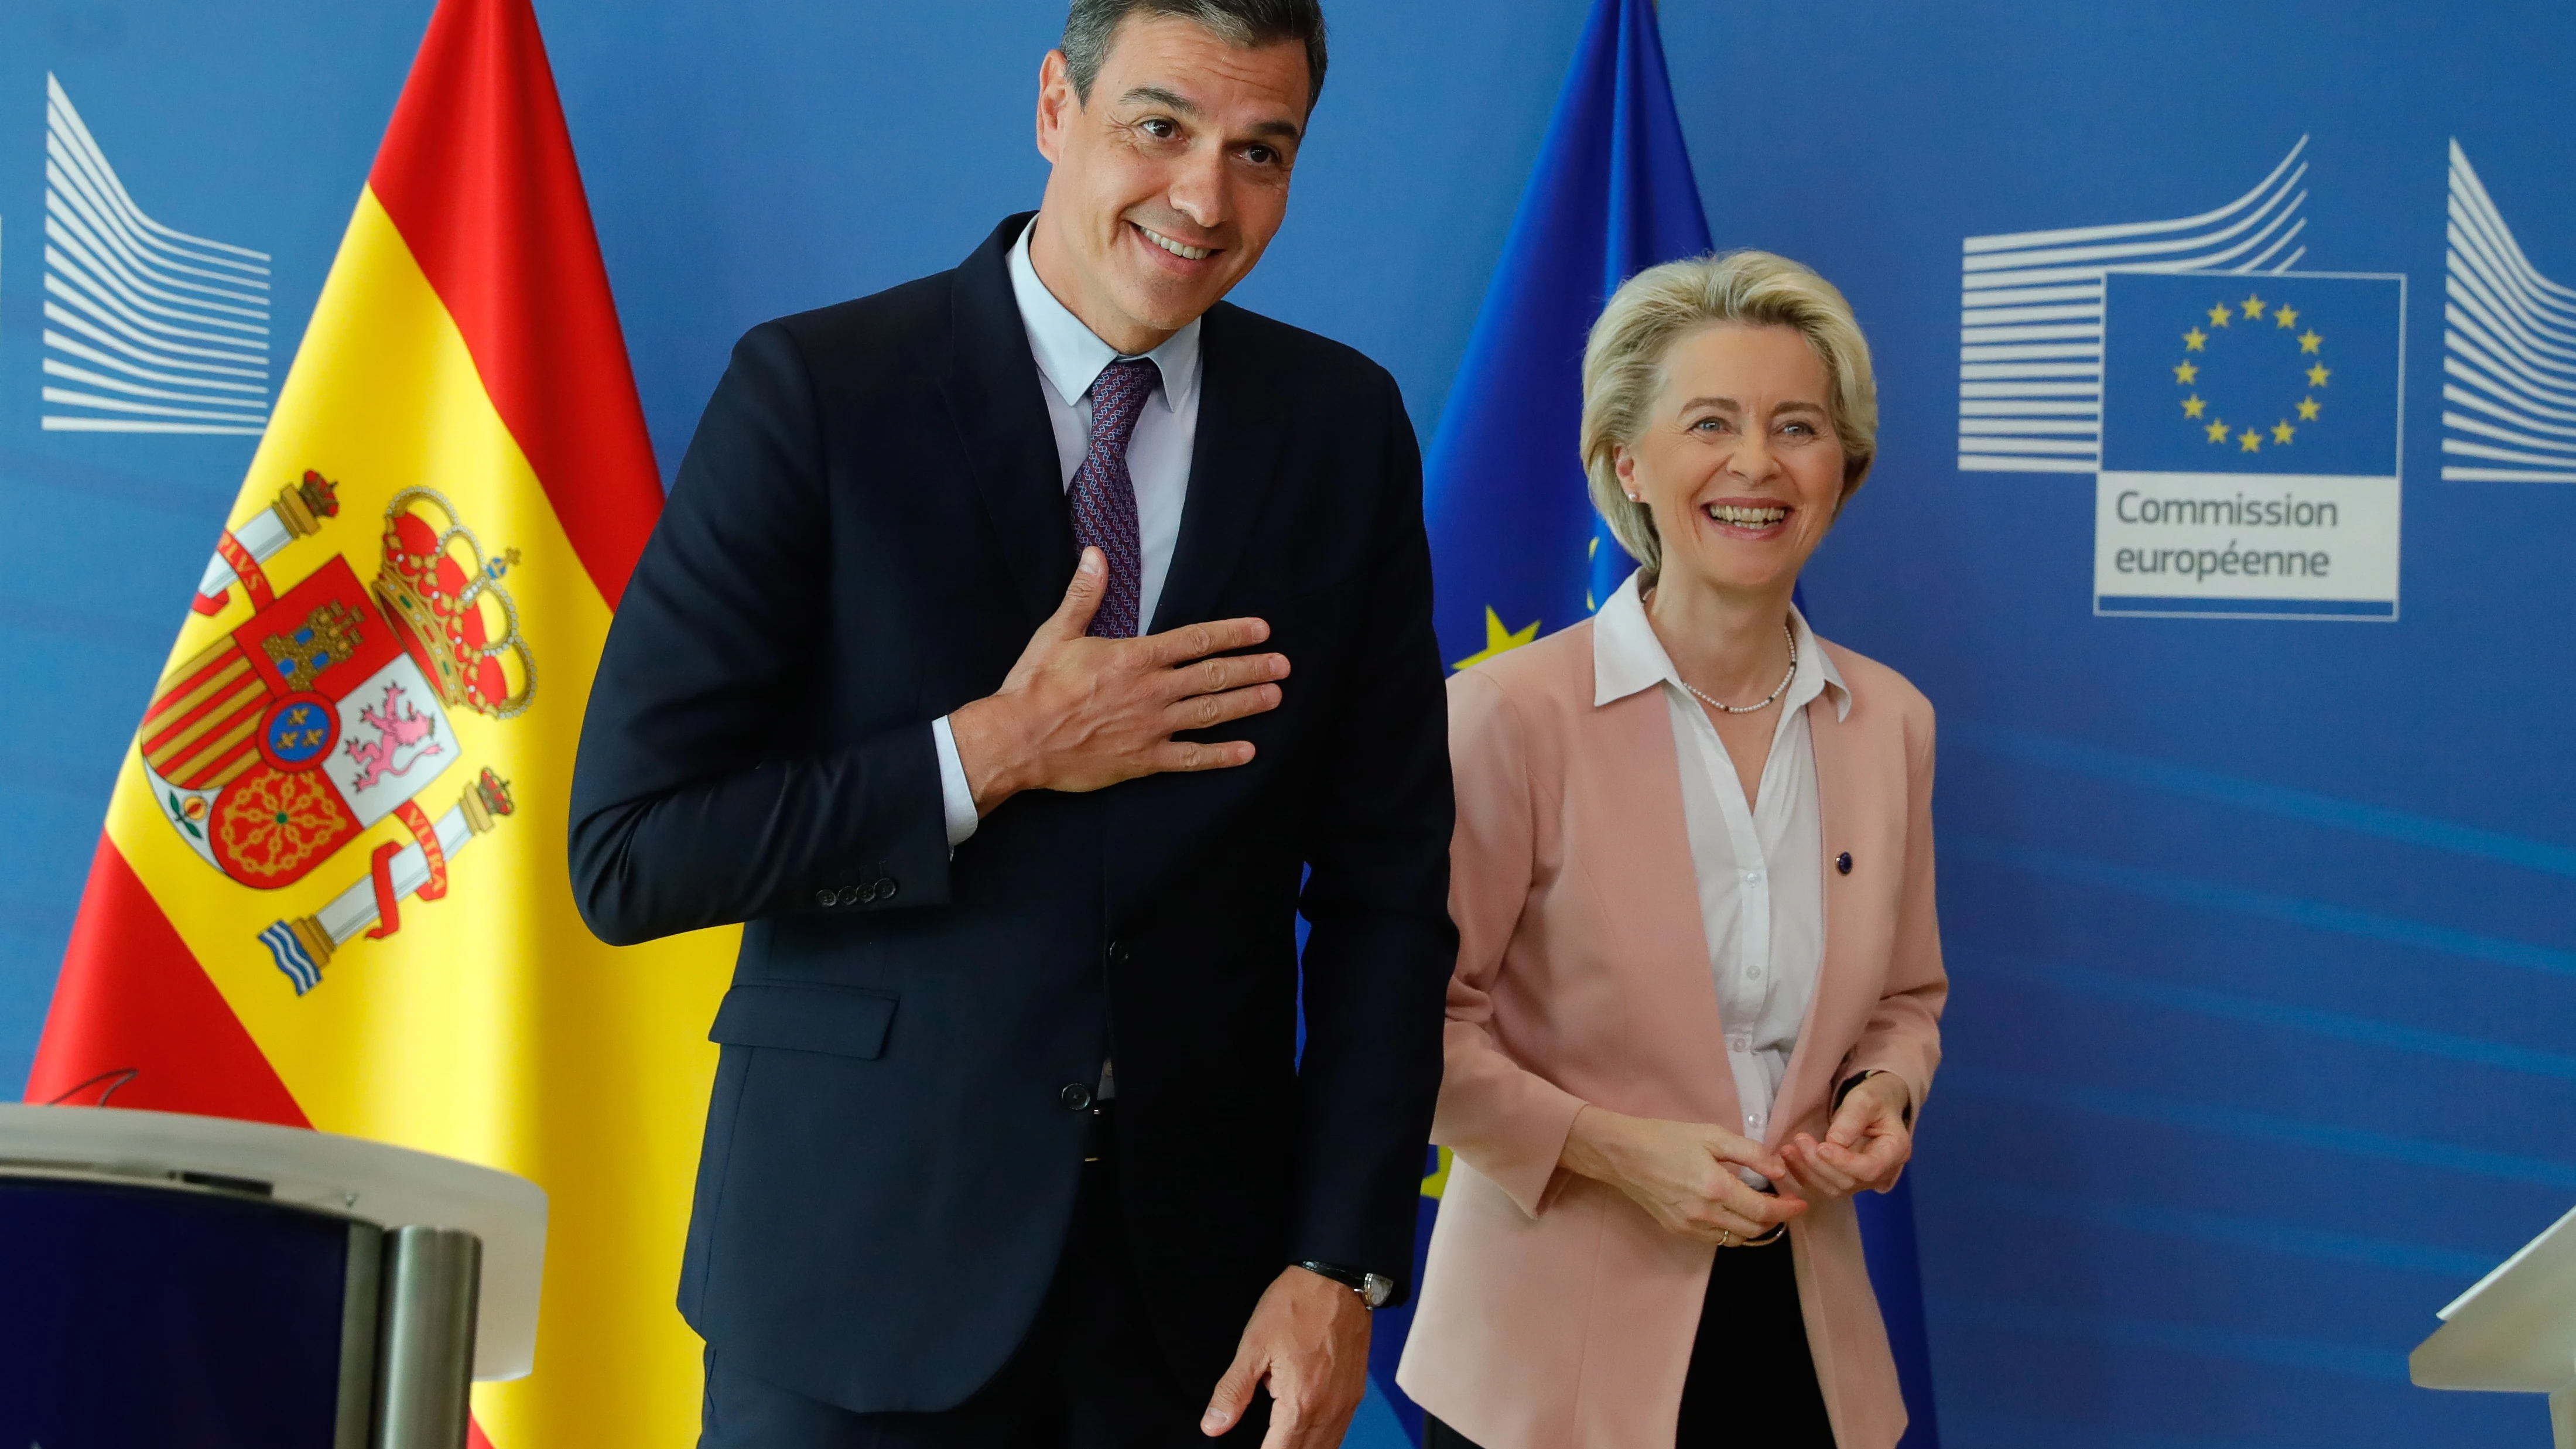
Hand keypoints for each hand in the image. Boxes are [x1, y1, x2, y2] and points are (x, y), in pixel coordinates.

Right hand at [947, 548, 1287, 813]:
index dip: (1232, 634)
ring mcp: (1152, 727)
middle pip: (1213, 676)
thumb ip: (1084, 595)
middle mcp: (1153, 690)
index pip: (1196, 640)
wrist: (1018, 739)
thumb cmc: (1035, 686)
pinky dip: (1221, 756)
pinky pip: (1192, 758)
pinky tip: (1248, 752)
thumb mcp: (1057, 633)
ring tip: (1276, 696)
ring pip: (1211, 712)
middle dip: (1252, 668)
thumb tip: (1096, 554)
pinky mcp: (1145, 760)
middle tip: (1283, 665)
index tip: (1261, 630)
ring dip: (1247, 704)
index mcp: (1136, 657)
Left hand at [1201, 1266, 1370, 1444]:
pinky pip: (1338, 1433)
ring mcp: (1346, 1404)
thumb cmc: (1295, 1305)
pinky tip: (1303, 1435)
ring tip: (1278, 1441)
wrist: (1339, 1278)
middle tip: (1264, 1445)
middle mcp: (1329, 1411)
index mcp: (1300, 1402)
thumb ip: (1233, 1390)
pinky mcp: (1355, 1394)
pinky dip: (1320, 1442)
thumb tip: (1213, 1426)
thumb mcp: (1253, 1345)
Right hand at [1558, 1105, 1806, 1245]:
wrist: (1622, 1154)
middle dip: (1774, 1218)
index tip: (1800, 1203)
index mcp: (1716, 1187)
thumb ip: (1751, 1152)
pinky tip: (1731, 1211)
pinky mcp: (1678, 1230)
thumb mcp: (1712, 1135)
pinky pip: (1715, 1238)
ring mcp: (1690, 1226)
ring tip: (1758, 1207)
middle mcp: (1705, 1214)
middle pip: (1754, 1229)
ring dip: (1754, 1227)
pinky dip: (1731, 1229)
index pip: (1764, 1211)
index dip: (1787, 1209)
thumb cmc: (1667, 1138)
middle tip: (1781, 1202)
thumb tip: (1779, 1171)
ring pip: (1736, 1238)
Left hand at [1777, 1073, 1912, 1203]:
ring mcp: (1864, 1181)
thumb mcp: (1866, 1099)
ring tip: (1788, 1150)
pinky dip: (1804, 1176)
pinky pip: (1823, 1187)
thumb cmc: (1874, 1099)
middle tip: (1800, 1140)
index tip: (1821, 1146)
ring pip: (1833, 1189)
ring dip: (1807, 1172)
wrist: (1874, 1107)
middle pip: (1849, 1182)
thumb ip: (1853, 1118)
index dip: (1844, 1162)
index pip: (1869, 1168)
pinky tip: (1789, 1159)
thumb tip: (1834, 1141)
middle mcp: (1882, 1173)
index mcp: (1895, 1151)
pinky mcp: (1846, 1181)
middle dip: (1820, 1163)